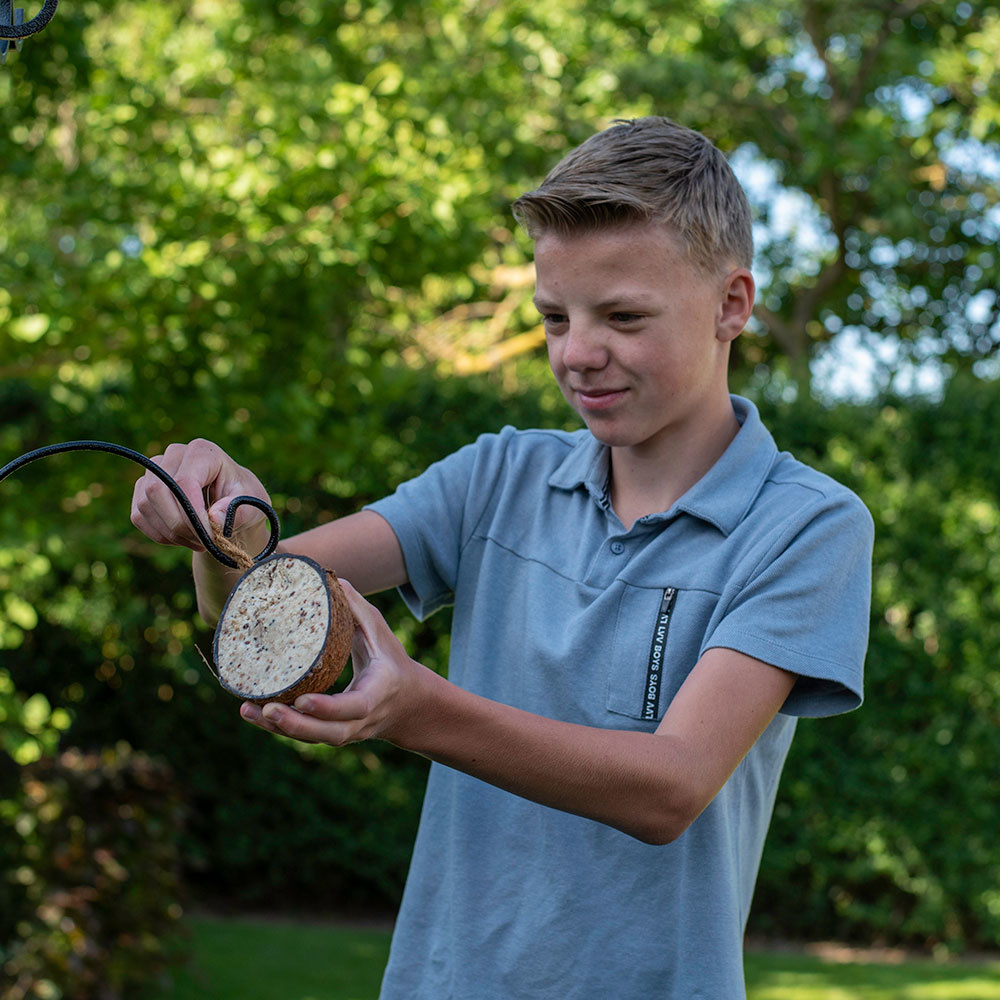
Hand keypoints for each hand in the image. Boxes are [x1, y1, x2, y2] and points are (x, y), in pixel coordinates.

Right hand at [130, 438, 270, 551]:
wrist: (232, 505)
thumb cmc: (244, 501)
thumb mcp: (253, 506)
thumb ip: (237, 512)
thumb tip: (214, 518)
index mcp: (203, 451)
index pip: (184, 481)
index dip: (192, 513)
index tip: (211, 536)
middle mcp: (174, 454)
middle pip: (157, 491)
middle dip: (179, 525)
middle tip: (204, 543)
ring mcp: (155, 470)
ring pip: (145, 506)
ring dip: (172, 533)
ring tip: (199, 541)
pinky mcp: (143, 489)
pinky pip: (139, 516)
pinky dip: (160, 535)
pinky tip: (183, 538)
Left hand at [239, 580, 423, 746]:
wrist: (406, 703)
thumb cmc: (390, 661)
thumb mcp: (381, 632)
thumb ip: (358, 609)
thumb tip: (333, 579)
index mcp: (377, 692)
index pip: (355, 707)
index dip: (329, 707)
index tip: (303, 700)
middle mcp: (361, 719)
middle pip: (329, 733)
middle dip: (297, 725)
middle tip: (267, 709)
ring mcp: (345, 731)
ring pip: (312, 738)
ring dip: (279, 728)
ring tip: (248, 710)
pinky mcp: (329, 733)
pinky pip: (303, 735)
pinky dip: (277, 727)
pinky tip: (251, 712)